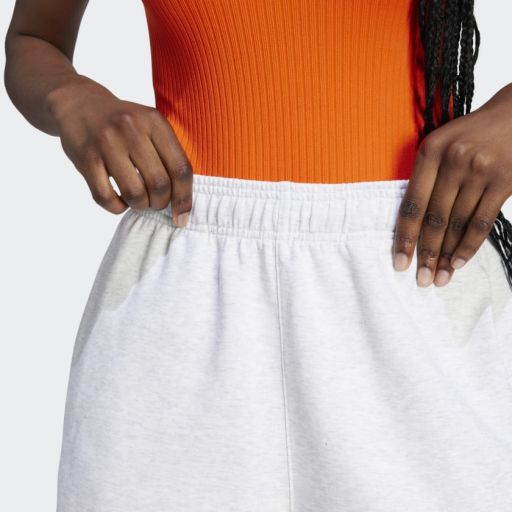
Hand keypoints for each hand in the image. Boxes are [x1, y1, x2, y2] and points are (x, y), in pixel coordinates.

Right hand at [47, 77, 192, 225]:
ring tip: (139, 200)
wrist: (79, 104)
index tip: (182, 216)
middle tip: (156, 202)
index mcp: (155, 121)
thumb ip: (170, 155)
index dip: (184, 198)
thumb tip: (183, 202)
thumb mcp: (152, 126)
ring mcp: (106, 143)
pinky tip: (120, 199)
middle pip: (159, 184)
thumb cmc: (125, 124)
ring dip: (140, 206)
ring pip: (135, 194)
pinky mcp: (85, 158)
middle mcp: (131, 129)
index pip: (180, 168)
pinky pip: (106, 198)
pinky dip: (118, 207)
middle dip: (161, 203)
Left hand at [392, 83, 511, 286]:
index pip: (412, 203)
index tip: (399, 262)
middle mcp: (454, 160)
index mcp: (430, 151)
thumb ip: (424, 177)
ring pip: (458, 223)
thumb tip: (410, 223)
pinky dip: (470, 245)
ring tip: (439, 277)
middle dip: (426, 253)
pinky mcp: (505, 181)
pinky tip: (459, 262)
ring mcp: (481, 171)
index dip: (405, 236)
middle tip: (421, 280)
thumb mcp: (440, 144)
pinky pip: (482, 221)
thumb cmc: (470, 134)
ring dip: (447, 255)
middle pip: (434, 218)